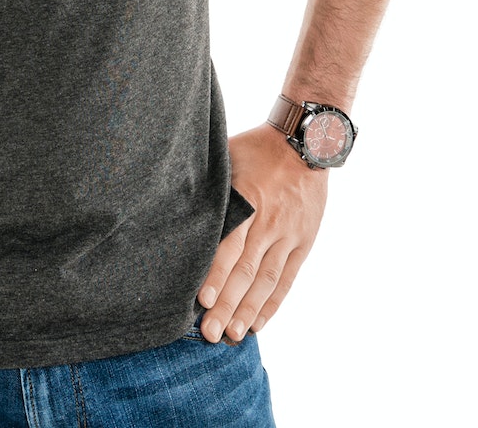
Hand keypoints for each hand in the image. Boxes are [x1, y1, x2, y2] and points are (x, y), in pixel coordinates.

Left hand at [196, 123, 329, 344]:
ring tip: (234, 334)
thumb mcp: (228, 158)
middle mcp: (269, 222)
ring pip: (267, 279)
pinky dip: (274, 302)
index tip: (201, 300)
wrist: (306, 142)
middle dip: (227, 304)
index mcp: (248, 200)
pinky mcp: (304, 241)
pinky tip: (259, 322)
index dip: (216, 274)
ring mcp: (288, 234)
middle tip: (211, 332)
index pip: (230, 244)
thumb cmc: (256, 148)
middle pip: (246, 270)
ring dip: (249, 309)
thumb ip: (208, 186)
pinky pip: (287, 277)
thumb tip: (171, 204)